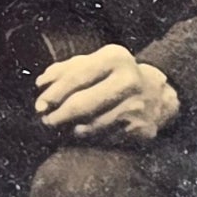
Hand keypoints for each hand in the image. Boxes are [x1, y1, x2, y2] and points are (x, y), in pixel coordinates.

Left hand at [35, 44, 178, 143]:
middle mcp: (128, 80)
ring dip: (70, 129)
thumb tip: (41, 83)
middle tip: (46, 120)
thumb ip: (65, 69)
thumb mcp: (94, 63)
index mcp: (115, 58)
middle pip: (82, 104)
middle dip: (58, 115)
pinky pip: (104, 138)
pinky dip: (87, 138)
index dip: (54, 93)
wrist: (156, 94)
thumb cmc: (114, 76)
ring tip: (61, 127)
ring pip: (91, 125)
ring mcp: (136, 106)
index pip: (77, 76)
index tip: (39, 105)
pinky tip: (81, 133)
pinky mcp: (140, 129)